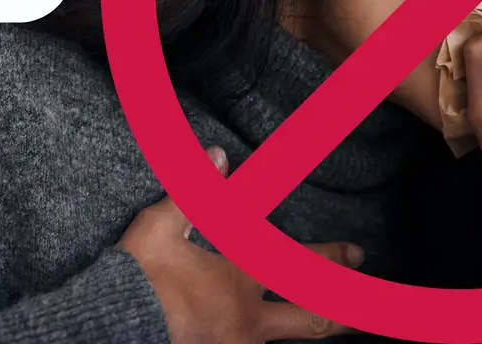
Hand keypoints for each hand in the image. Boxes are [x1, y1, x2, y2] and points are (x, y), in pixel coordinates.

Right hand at [119, 147, 364, 342]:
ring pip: (288, 339)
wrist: (110, 329)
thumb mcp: (159, 228)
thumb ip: (192, 193)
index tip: (357, 253)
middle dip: (348, 309)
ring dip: (315, 330)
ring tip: (342, 328)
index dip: (329, 255)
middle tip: (371, 307)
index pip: (293, 260)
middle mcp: (248, 320)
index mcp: (238, 279)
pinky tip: (269, 343)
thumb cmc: (137, 280)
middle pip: (311, 316)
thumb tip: (218, 155)